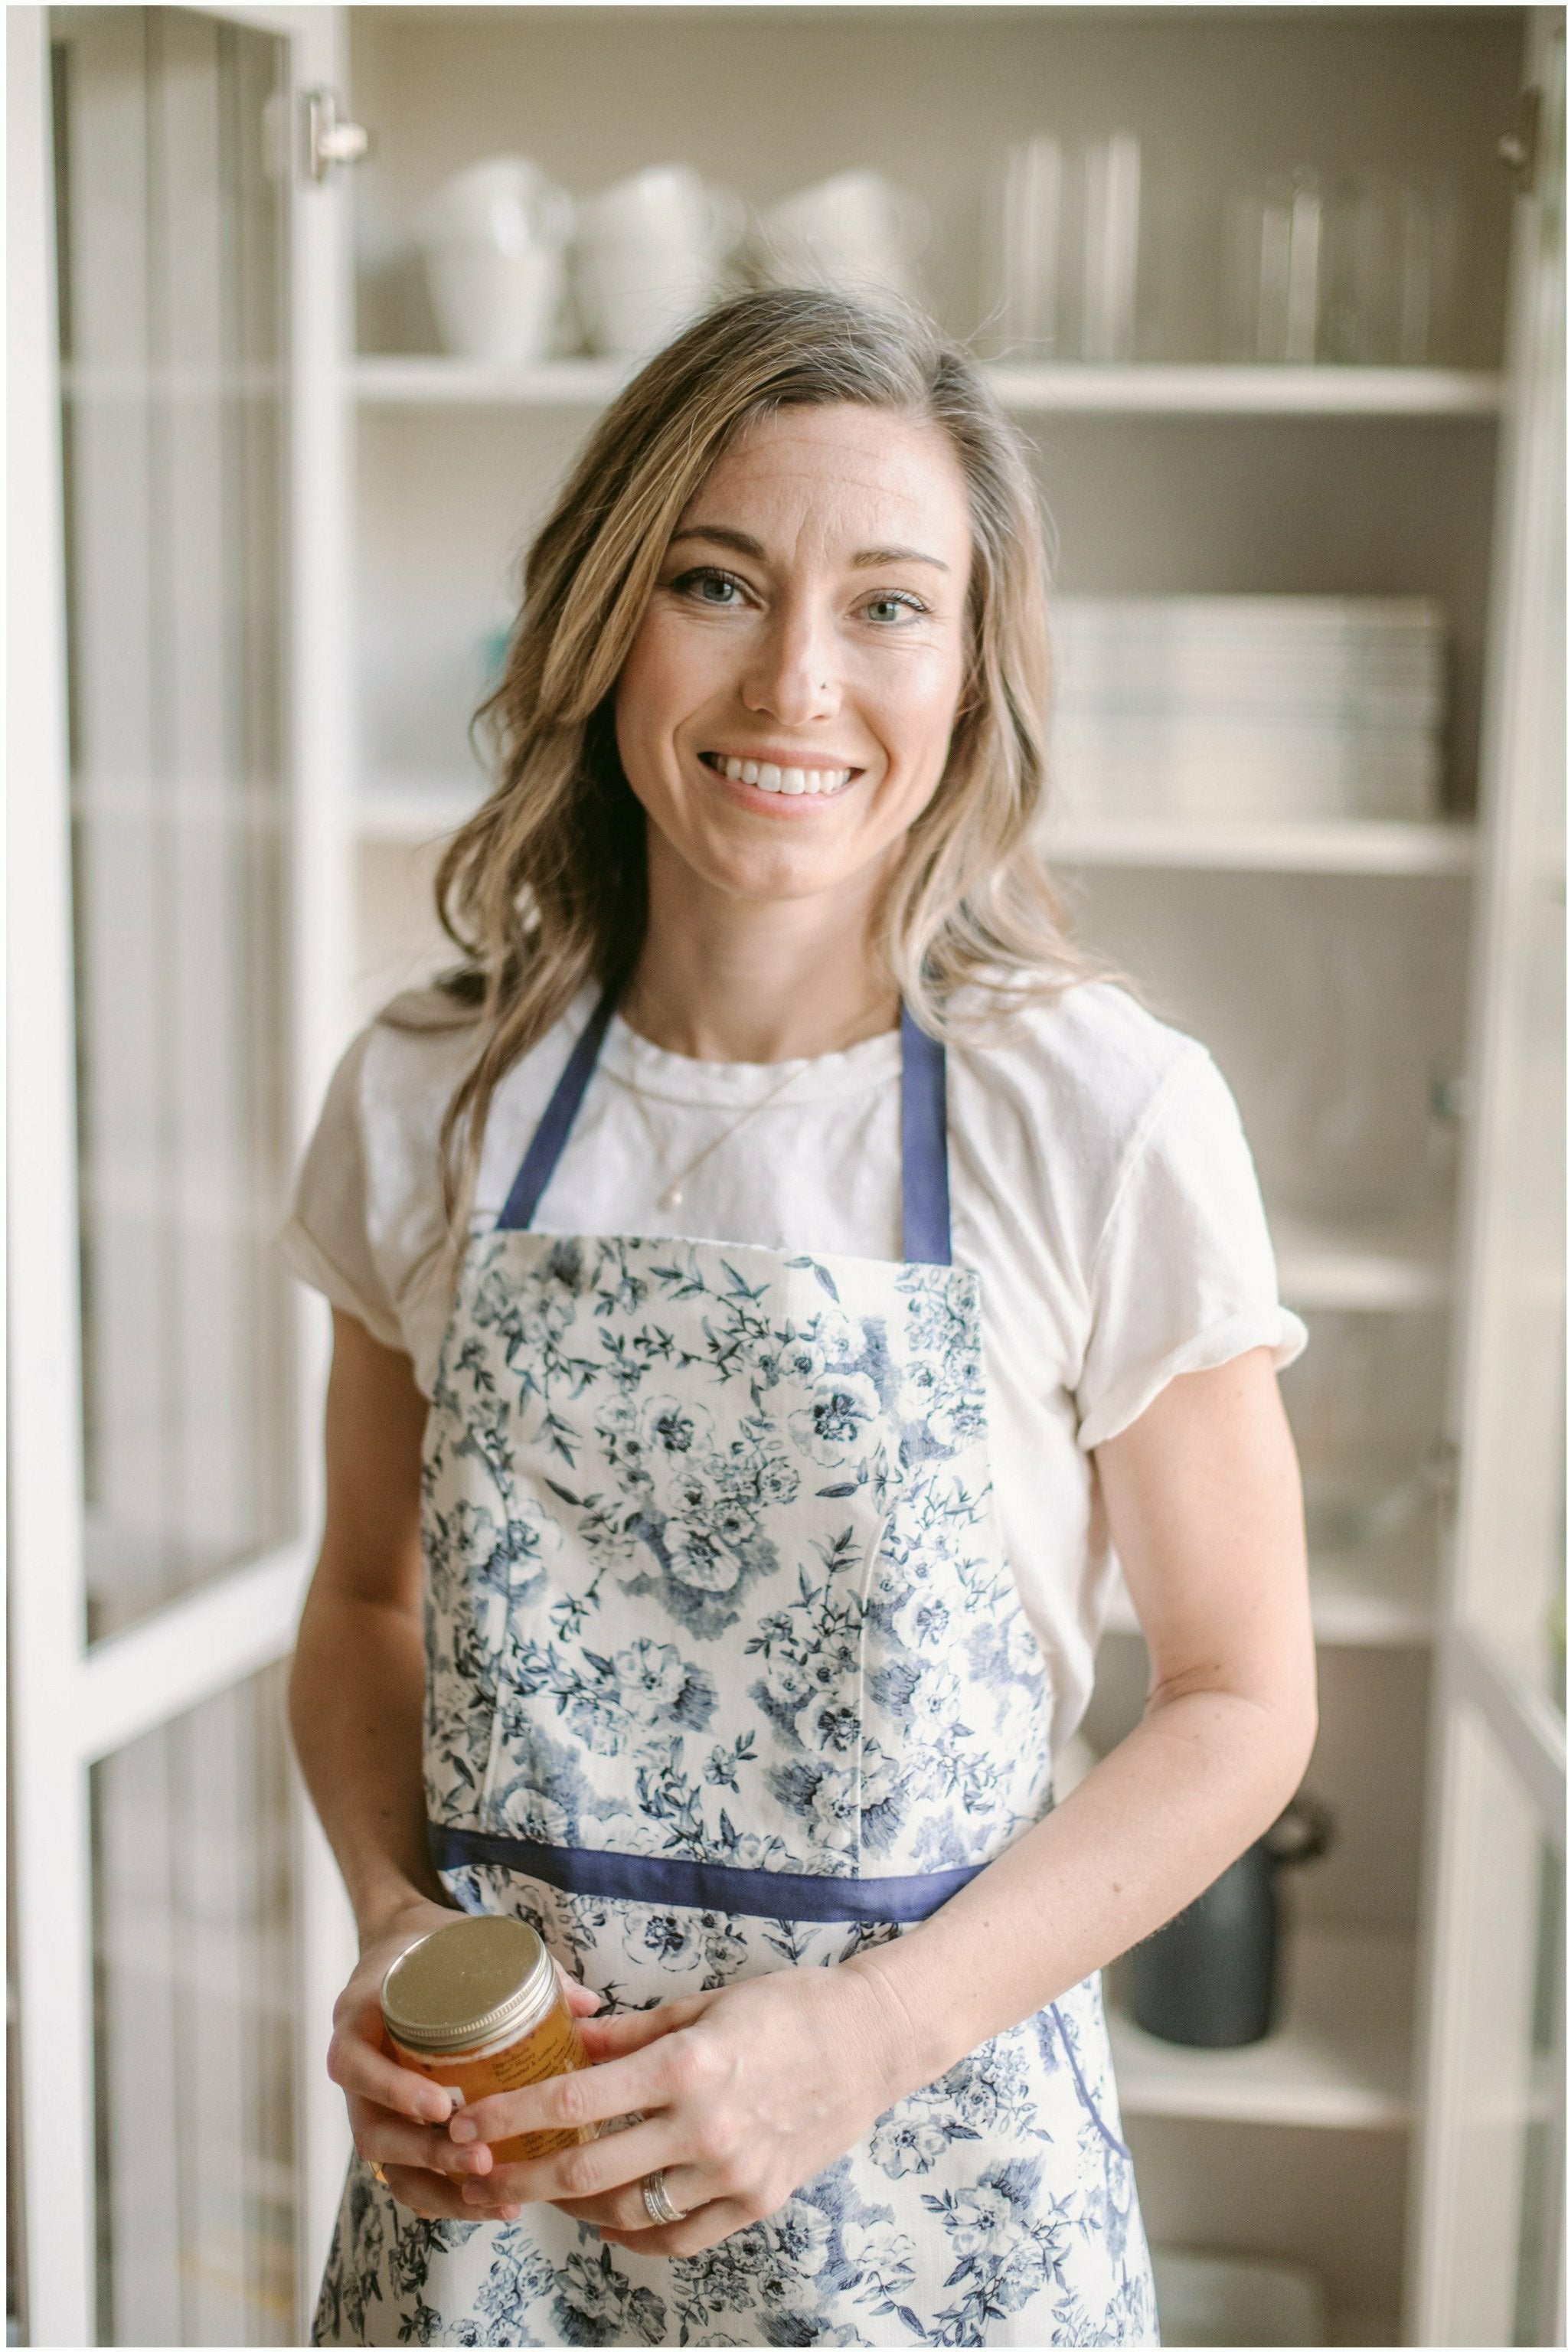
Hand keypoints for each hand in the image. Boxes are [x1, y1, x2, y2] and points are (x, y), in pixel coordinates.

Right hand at [327, 1898, 602, 2222]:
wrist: (399, 1948)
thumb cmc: (435, 1947)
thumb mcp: (466, 1940)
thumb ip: (526, 1968)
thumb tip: (589, 2005)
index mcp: (361, 2017)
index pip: (355, 2064)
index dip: (392, 2091)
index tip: (442, 2106)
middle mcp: (358, 2066)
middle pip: (372, 2131)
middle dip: (427, 2154)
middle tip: (480, 2159)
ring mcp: (369, 2103)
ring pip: (388, 2165)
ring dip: (439, 2185)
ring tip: (496, 2195)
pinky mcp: (391, 2127)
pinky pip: (406, 2175)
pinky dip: (445, 2197)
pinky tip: (494, 2205)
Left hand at [447, 1960, 911, 2254]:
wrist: (870, 2042)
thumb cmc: (786, 2007)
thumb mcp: (702, 2004)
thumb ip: (629, 2032)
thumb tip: (567, 2042)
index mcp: (686, 2066)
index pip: (575, 2103)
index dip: (511, 2117)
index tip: (468, 2124)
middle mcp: (705, 2127)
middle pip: (586, 2172)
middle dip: (520, 2176)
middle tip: (478, 2174)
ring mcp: (732, 2174)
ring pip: (626, 2213)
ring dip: (570, 2209)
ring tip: (539, 2190)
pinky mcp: (756, 2203)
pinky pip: (676, 2239)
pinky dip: (633, 2235)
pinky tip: (608, 2219)